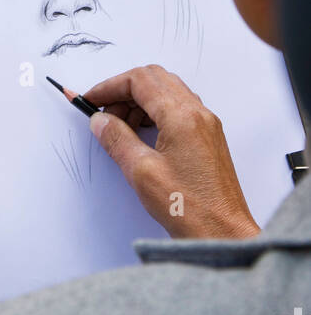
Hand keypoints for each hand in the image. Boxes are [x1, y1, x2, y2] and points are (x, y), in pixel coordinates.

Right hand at [85, 64, 259, 239]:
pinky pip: (177, 108)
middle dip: (123, 90)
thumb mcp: (141, 172)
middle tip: (103, 113)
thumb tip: (100, 120)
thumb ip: (117, 139)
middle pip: (154, 79)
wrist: (223, 235)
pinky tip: (141, 134)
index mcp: (182, 116)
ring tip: (120, 127)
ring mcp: (206, 124)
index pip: (140, 80)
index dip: (110, 86)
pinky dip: (154, 112)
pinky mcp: (208, 137)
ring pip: (166, 91)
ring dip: (139, 101)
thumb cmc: (188, 208)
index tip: (90, 99)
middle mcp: (198, 113)